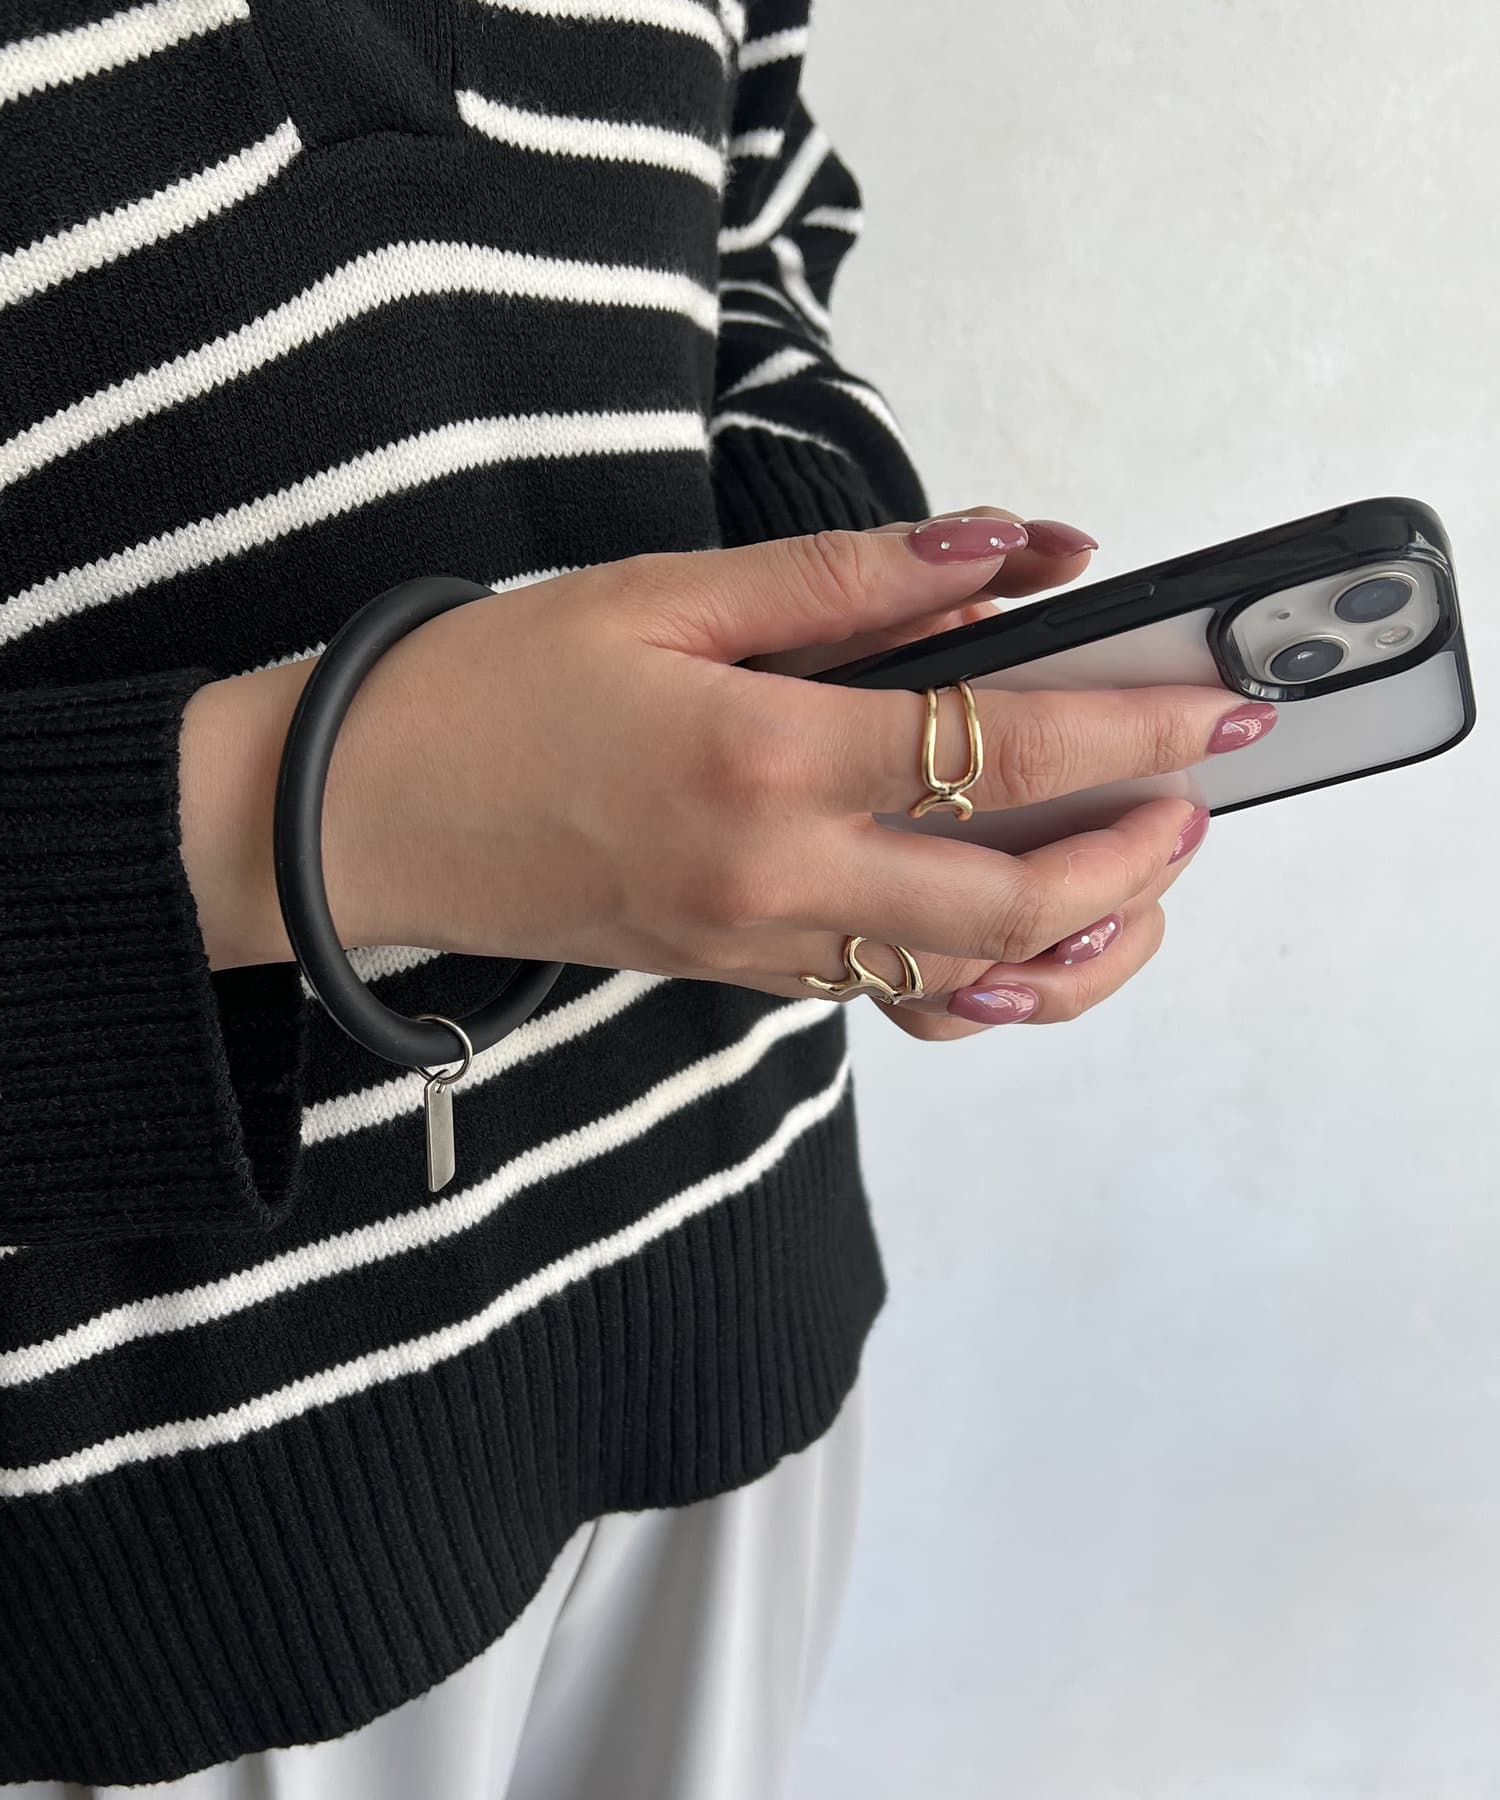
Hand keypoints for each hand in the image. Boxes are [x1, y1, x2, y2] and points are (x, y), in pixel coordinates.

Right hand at [179, 517, 1269, 1043]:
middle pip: (1011, 905)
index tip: (1218, 710)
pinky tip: (1016, 934)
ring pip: (963, 984)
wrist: (362, 819)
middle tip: (1196, 807)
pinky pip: (888, 1000)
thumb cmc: (492, 691)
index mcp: (764, 760)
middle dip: (1134, 862)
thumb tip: (997, 553)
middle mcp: (777, 877)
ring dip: (1076, 944)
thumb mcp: (662, 598)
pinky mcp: (736, 978)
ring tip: (1137, 883)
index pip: (997, 751)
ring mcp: (758, 947)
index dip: (1130, 731)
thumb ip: (843, 583)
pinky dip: (980, 978)